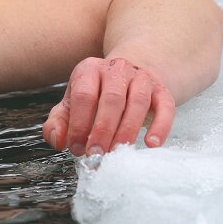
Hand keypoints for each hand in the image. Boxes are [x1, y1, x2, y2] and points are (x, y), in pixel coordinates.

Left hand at [43, 56, 174, 156]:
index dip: (79, 124)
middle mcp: (116, 70)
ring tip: (118, 152)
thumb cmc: (97, 94)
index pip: (83, 96)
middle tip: (97, 153)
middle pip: (111, 99)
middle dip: (103, 130)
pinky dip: (160, 126)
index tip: (77, 148)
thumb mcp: (73, 102)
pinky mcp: (161, 90)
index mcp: (89, 70)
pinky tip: (151, 144)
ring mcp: (141, 78)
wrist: (130, 72)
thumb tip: (57, 140)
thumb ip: (59, 122)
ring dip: (127, 130)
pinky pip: (165, 107)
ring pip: (137, 102)